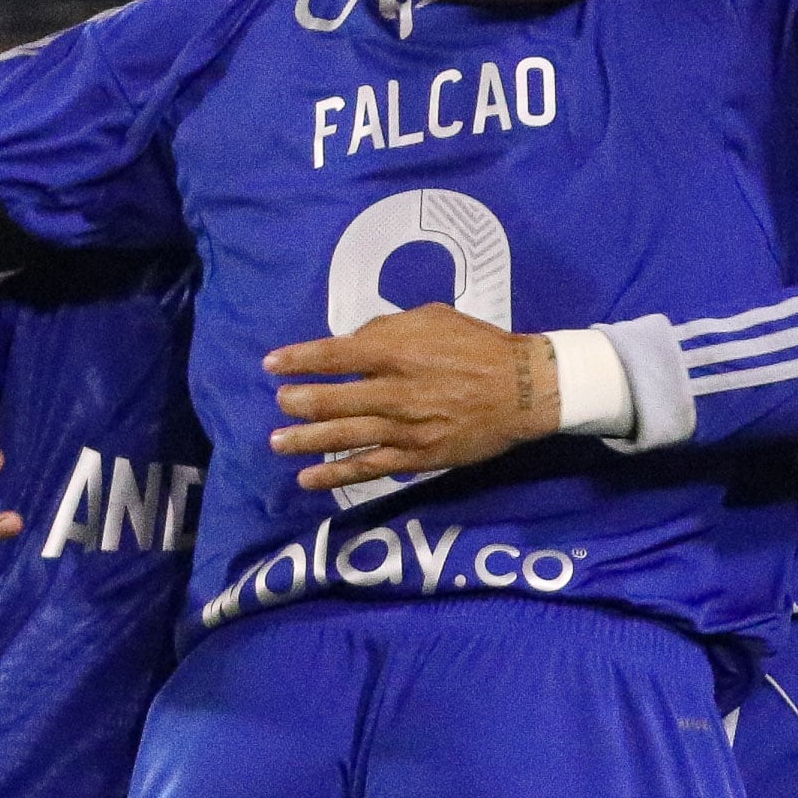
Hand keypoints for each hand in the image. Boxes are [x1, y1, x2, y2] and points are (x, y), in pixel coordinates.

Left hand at [264, 307, 552, 488]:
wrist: (525, 390)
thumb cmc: (479, 346)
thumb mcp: (433, 317)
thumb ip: (387, 327)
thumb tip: (352, 342)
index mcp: (395, 350)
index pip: (331, 355)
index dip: (296, 360)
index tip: (272, 365)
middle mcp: (393, 391)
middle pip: (329, 400)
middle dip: (297, 402)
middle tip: (281, 403)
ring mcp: (404, 428)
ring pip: (341, 437)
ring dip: (303, 440)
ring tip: (277, 441)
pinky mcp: (417, 457)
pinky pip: (368, 468)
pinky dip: (334, 475)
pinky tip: (308, 480)